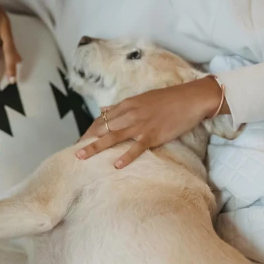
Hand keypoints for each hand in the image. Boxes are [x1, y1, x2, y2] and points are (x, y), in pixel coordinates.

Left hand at [77, 76, 227, 167]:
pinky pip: (137, 147)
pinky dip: (126, 156)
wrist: (190, 99)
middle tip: (73, 153)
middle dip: (87, 140)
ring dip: (96, 147)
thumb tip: (104, 110)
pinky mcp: (153, 134)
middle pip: (103, 128)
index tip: (78, 141)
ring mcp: (141, 125)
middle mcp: (130, 114)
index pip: (102, 119)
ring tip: (82, 157)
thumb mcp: (141, 99)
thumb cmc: (168, 99)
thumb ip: (121, 106)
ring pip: (113, 136)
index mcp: (127, 105)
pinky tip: (116, 165)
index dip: (89, 131)